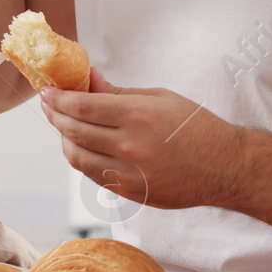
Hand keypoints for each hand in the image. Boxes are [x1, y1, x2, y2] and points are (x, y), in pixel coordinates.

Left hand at [38, 67, 236, 210]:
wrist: (225, 167)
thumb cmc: (196, 126)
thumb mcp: (160, 98)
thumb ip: (118, 92)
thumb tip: (88, 79)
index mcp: (138, 116)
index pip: (81, 107)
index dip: (58, 99)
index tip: (47, 92)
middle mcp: (130, 146)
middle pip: (74, 131)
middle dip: (54, 116)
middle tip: (48, 105)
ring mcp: (129, 174)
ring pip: (77, 157)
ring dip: (64, 139)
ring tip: (62, 126)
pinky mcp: (131, 193)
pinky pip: (93, 174)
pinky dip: (81, 158)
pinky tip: (81, 145)